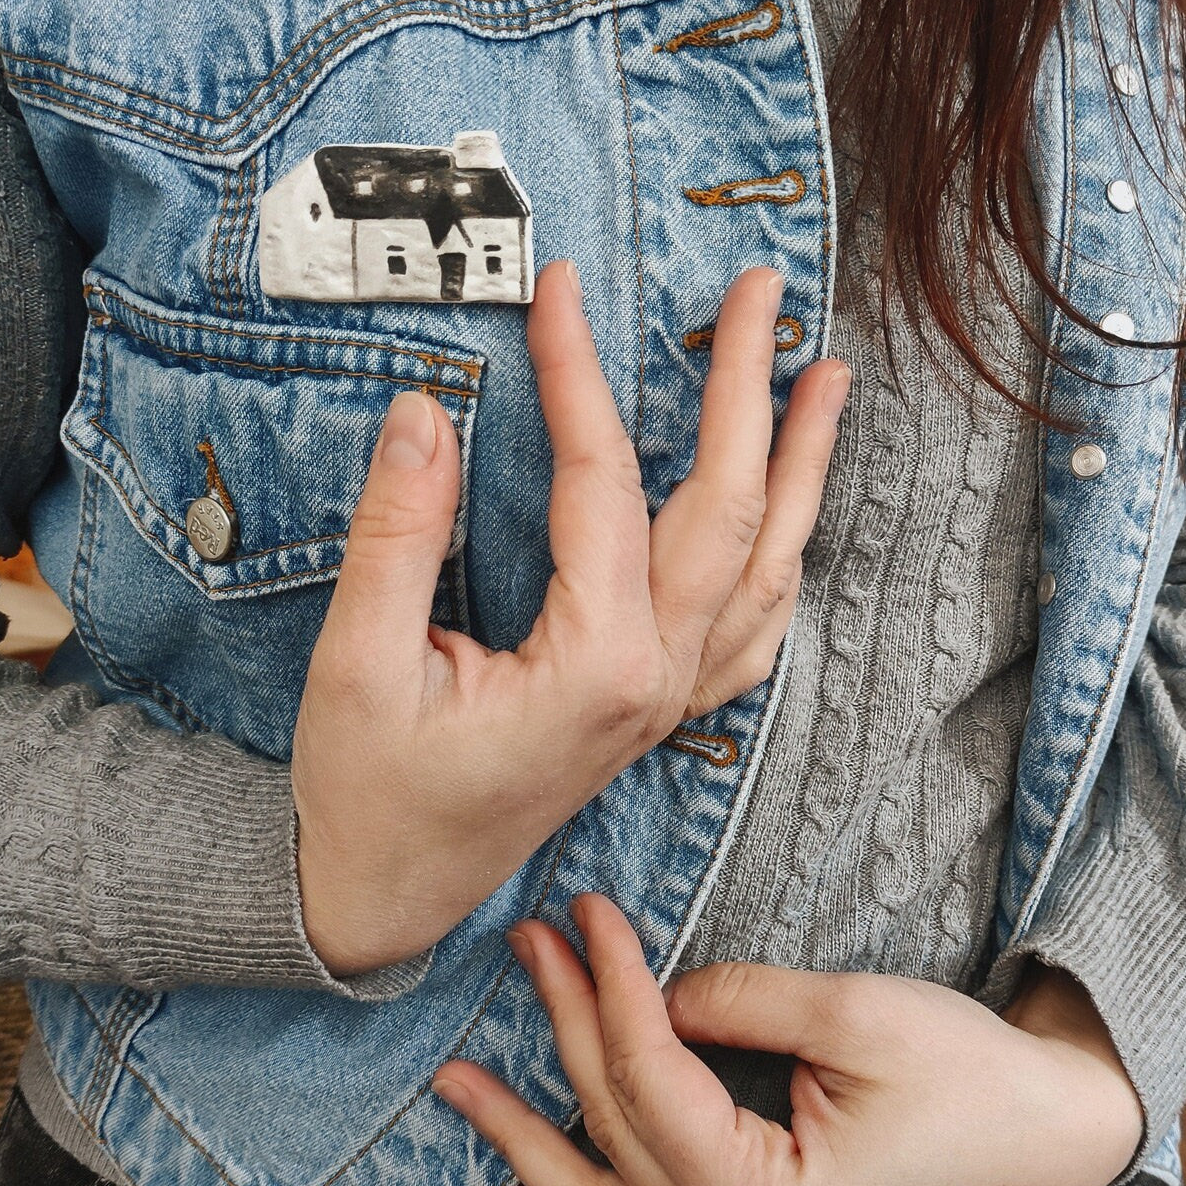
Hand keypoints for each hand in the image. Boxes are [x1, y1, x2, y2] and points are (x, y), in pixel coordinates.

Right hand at [292, 262, 850, 973]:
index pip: (602, 481)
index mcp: (594, 662)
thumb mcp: (361, 663)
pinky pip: (751, 630)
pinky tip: (790, 521)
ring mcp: (669, 699)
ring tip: (825, 380)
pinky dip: (781, 560)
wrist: (386, 896)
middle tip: (755, 294)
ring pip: (766, 566)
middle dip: (745, 388)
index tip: (560, 289)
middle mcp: (656, 677)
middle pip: (729, 507)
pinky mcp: (656, 710)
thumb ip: (398, 535)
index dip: (580, 375)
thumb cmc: (371, 793)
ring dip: (800, 468)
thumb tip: (424, 413)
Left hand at [431, 894, 1143, 1185]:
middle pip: (615, 1130)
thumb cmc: (971, 1081)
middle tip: (527, 946)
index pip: (650, 1078)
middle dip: (563, 1028)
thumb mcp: (857, 1018)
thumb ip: (739, 1003)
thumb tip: (662, 993)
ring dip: (528, 1142)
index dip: (611, 986)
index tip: (588, 914)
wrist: (1049, 1138)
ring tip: (459, 1092)